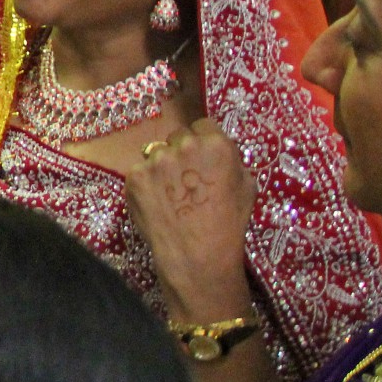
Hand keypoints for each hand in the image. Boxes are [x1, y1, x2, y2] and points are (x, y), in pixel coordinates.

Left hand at [126, 118, 257, 321]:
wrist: (198, 255)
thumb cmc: (230, 224)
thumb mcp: (247, 186)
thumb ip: (231, 160)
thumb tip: (219, 150)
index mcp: (216, 144)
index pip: (202, 126)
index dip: (202, 142)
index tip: (201, 158)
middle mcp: (184, 146)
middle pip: (178, 137)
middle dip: (181, 153)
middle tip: (186, 178)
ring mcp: (156, 160)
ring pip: (156, 153)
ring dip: (162, 167)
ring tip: (171, 194)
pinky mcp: (134, 176)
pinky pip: (140, 172)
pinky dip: (146, 184)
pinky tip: (157, 202)